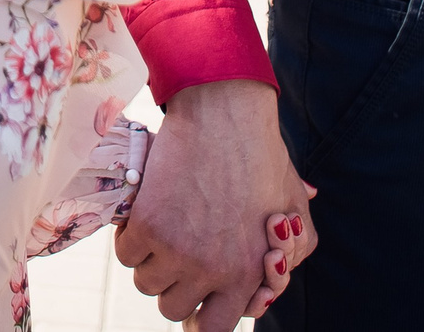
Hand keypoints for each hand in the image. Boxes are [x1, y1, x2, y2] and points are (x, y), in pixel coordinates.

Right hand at [116, 80, 312, 327]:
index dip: (202, 313)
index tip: (195, 294)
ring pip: (147, 284)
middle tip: (178, 251)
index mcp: (250, 273)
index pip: (216, 328)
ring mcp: (179, 250)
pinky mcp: (148, 225)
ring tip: (163, 227)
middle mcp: (214, 270)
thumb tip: (278, 266)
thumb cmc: (261, 154)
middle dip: (173, 283)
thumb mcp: (294, 206)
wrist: (225, 113)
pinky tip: (145, 212)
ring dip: (150, 260)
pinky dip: (129, 237)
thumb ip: (297, 246)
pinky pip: (126, 254)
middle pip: (174, 308)